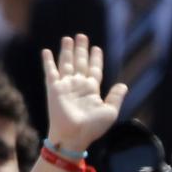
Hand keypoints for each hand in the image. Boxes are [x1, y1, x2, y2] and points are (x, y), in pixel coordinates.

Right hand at [39, 35, 125, 150]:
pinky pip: (50, 71)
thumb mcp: (110, 111)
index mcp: (92, 90)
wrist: (74, 135)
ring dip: (67, 51)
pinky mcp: (54, 88)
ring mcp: (66, 86)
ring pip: (67, 63)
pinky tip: (47, 51)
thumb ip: (116, 97)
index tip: (96, 48)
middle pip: (80, 63)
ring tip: (68, 38)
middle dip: (81, 50)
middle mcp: (78, 85)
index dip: (95, 59)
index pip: (94, 70)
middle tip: (82, 36)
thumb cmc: (93, 127)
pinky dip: (48, 61)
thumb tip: (124, 85)